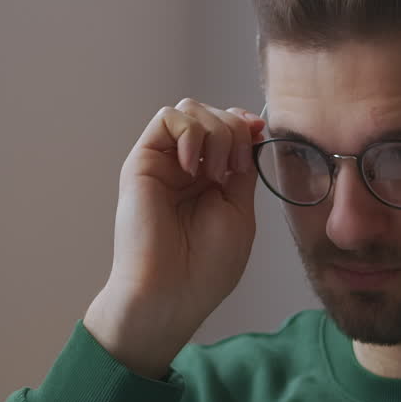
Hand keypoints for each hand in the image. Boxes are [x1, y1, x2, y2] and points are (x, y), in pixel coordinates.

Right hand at [85, 99, 266, 378]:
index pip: (227, 127)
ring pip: (190, 108)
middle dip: (234, 131)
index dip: (245, 124)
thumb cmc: (205, 267)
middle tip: (234, 171)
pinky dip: (190, 132)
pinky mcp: (142, 162)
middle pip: (212, 112)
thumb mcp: (240, 211)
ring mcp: (163, 162)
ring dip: (215, 133)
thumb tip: (251, 131)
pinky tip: (194, 167)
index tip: (259, 136)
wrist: (171, 293)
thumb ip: (242, 170)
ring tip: (215, 173)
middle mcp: (185, 166)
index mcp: (210, 178)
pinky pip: (166, 118)